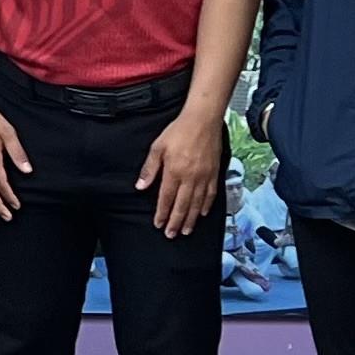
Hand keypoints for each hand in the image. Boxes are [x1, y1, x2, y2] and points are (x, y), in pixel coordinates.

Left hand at [139, 111, 226, 237]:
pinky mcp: (214, 173)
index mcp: (174, 171)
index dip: (162, 213)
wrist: (203, 120)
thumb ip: (149, 169)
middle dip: (176, 222)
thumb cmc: (178, 131)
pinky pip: (211, 194)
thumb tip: (140, 187)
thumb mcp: (157, 147)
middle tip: (171, 234)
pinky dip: (206, 206)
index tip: (158, 224)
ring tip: (186, 231)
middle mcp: (190, 177)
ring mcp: (204, 176)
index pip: (166, 198)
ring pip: (197, 204)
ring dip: (191, 219)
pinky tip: (203, 214)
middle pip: (182, 206)